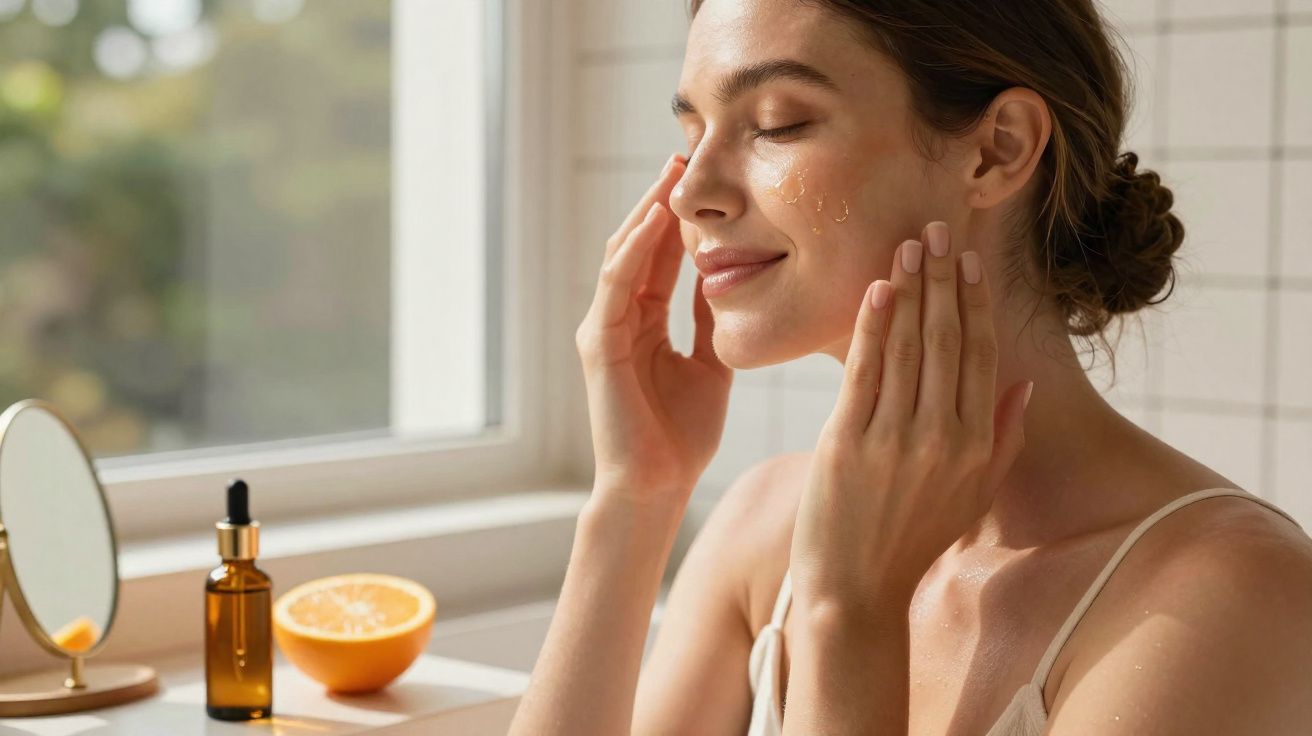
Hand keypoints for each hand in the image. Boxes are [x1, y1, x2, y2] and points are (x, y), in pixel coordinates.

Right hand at [575, 153, 732, 512]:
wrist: (656, 486)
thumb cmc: (681, 437)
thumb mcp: (710, 366)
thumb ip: (711, 325)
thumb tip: (731, 284)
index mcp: (643, 323)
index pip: (660, 256)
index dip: (680, 217)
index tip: (705, 179)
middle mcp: (618, 318)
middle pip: (637, 244)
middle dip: (659, 199)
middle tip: (684, 154)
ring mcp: (604, 328)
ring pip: (623, 254)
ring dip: (646, 211)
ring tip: (670, 172)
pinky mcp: (599, 343)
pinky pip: (618, 283)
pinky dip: (636, 249)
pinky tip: (657, 218)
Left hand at [789, 221, 1032, 609]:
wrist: (854, 591)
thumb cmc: (913, 541)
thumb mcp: (974, 496)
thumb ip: (1003, 439)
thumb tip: (1023, 384)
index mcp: (976, 446)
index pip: (980, 356)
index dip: (976, 303)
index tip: (970, 260)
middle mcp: (942, 437)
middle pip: (947, 340)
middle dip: (943, 280)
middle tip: (937, 230)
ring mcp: (895, 439)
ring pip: (909, 347)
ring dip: (910, 290)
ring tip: (910, 245)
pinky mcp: (848, 442)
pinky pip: (866, 372)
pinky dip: (874, 327)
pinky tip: (880, 289)